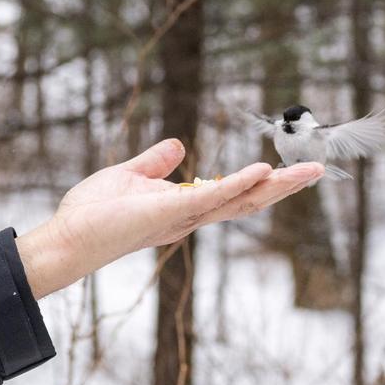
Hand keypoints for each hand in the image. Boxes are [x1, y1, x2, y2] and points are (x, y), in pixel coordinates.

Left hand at [16, 139, 323, 298]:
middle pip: (247, 202)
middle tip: (317, 172)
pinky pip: (211, 197)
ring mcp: (184, 217)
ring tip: (309, 172)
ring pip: (240, 201)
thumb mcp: (131, 176)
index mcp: (185, 208)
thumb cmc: (94, 212)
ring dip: (275, 186)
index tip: (284, 169)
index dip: (260, 183)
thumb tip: (179, 146)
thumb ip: (156, 162)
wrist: (68, 238)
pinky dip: (238, 184)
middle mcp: (192, 217)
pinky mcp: (170, 212)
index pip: (232, 195)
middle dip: (283, 187)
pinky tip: (262, 171)